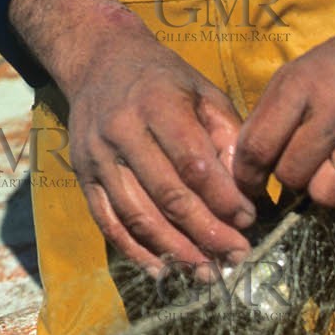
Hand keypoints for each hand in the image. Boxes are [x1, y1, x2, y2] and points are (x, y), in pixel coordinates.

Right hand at [10, 0, 255, 273]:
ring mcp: (98, 157)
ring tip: (207, 272)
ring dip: (176, 251)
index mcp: (158, 104)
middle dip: (206, 233)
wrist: (99, 61)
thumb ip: (229, 137)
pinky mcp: (83, 177)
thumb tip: (250, 192)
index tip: (248, 220)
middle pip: (167, 196)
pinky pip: (109, 223)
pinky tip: (163, 271)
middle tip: (236, 256)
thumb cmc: (164, 81)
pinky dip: (136, 252)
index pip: (194, 163)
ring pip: (138, 216)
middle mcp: (122, 130)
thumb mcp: (203, 92)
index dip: (223, 198)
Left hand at [232, 0, 334, 209]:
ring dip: (326, 190)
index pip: (257, 147)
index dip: (247, 176)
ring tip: (334, 170)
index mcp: (301, 83)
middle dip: (292, 180)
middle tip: (305, 167)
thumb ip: (270, 114)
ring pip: (328, 195)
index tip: (252, 185)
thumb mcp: (302, 71)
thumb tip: (244, 166)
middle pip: (291, 176)